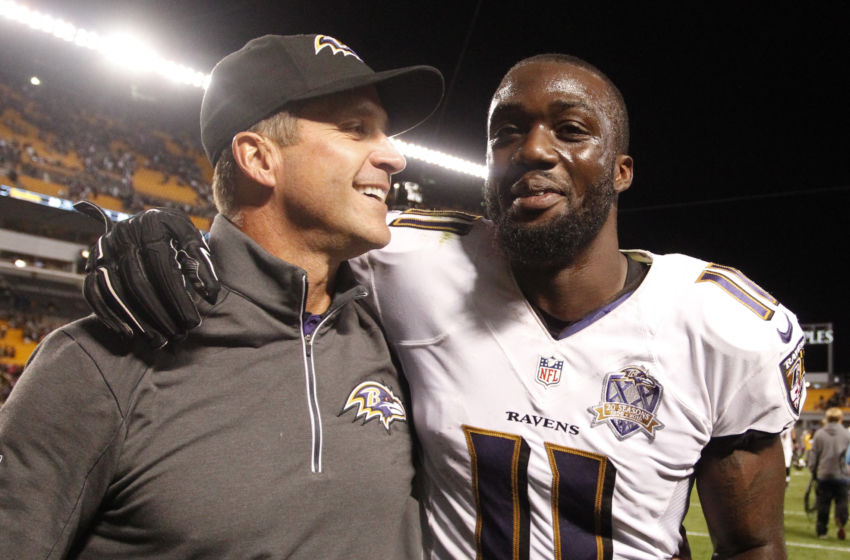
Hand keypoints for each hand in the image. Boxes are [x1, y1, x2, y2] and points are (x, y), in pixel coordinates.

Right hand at [75, 201, 219, 347]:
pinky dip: (108, 315)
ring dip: (136, 320)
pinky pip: (93, 292)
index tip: (192, 322)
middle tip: (177, 336)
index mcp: (151, 224)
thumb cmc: (176, 236)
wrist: (146, 222)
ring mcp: (103, 249)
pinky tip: (128, 333)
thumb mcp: (193, 239)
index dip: (177, 297)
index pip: (162, 266)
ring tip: (157, 341)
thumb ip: (203, 264)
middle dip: (158, 314)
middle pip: (137, 282)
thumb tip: (211, 296)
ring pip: (115, 290)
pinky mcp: (92, 263)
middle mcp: (123, 234)